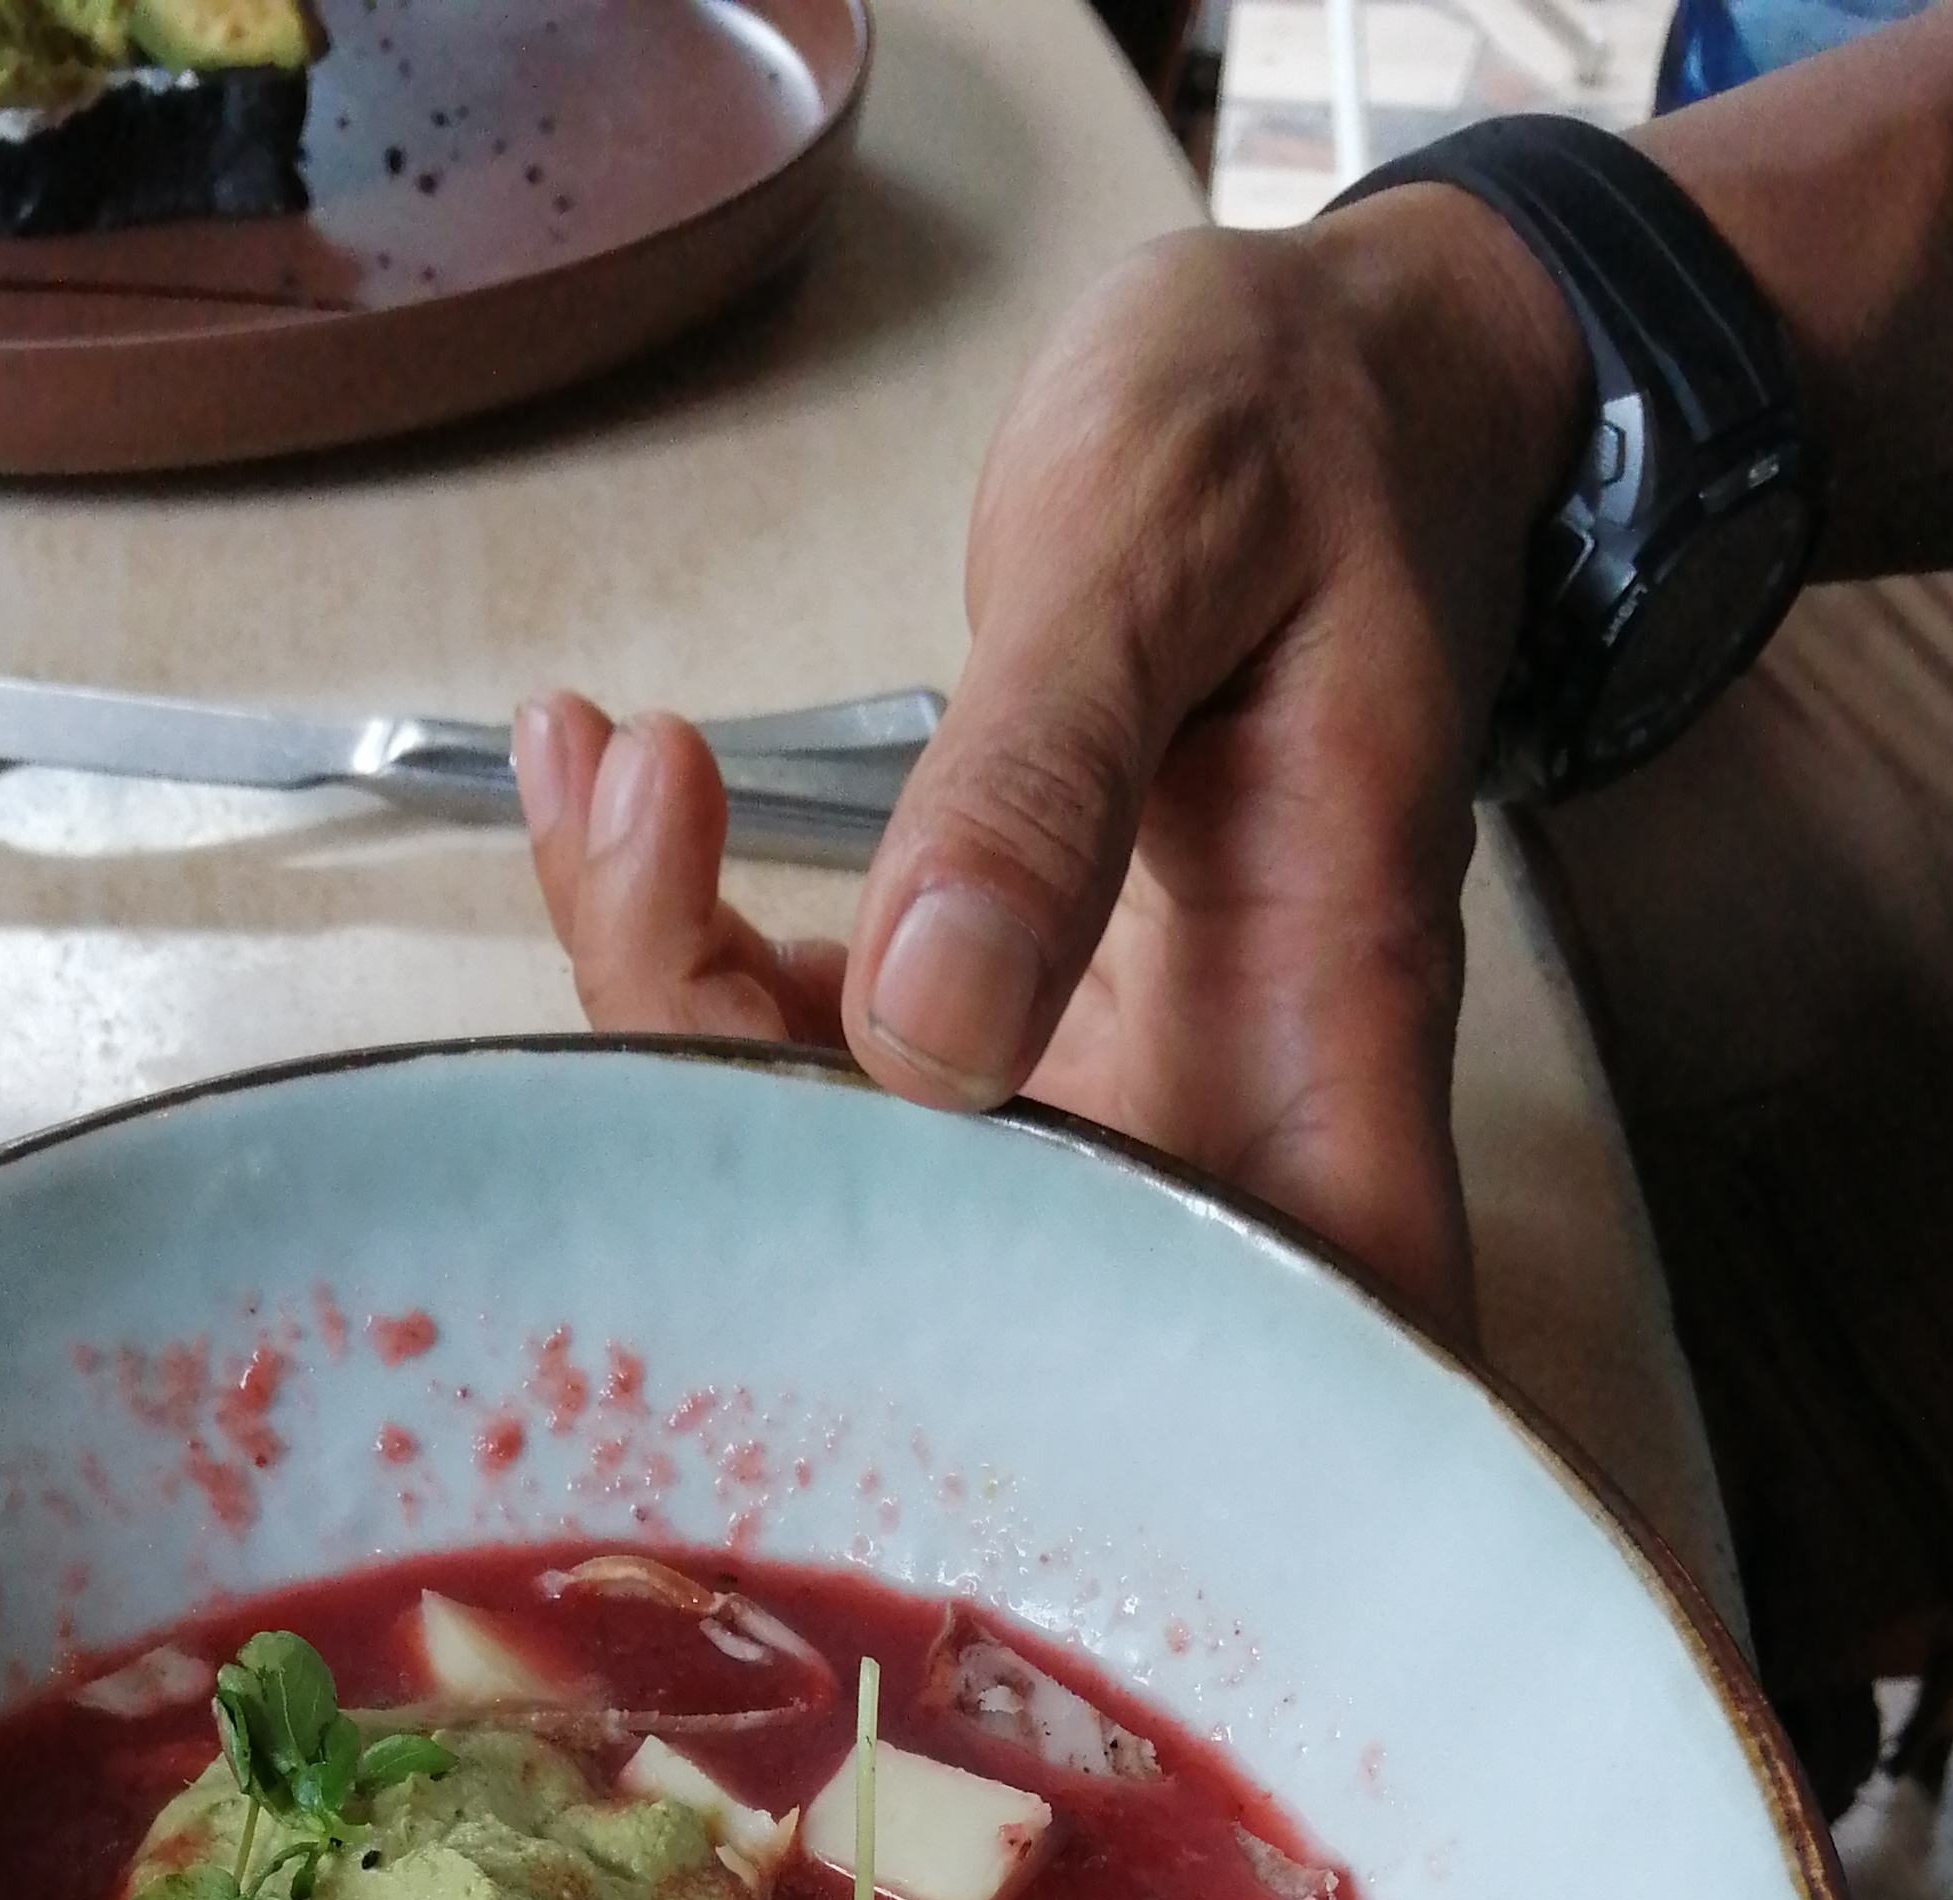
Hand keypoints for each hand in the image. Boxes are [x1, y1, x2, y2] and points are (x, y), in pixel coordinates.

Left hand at [516, 208, 1587, 1341]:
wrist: (1334, 375)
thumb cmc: (1305, 434)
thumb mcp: (1170, 533)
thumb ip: (1047, 772)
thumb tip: (925, 1025)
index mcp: (1320, 1028)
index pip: (1274, 1341)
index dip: (1126, 1472)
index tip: (863, 1397)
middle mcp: (1211, 1108)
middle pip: (974, 1284)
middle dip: (745, 1161)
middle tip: (639, 886)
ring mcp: (1093, 1086)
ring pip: (850, 1179)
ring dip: (675, 1012)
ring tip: (618, 778)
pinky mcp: (995, 1032)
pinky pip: (809, 1062)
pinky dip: (685, 943)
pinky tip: (622, 781)